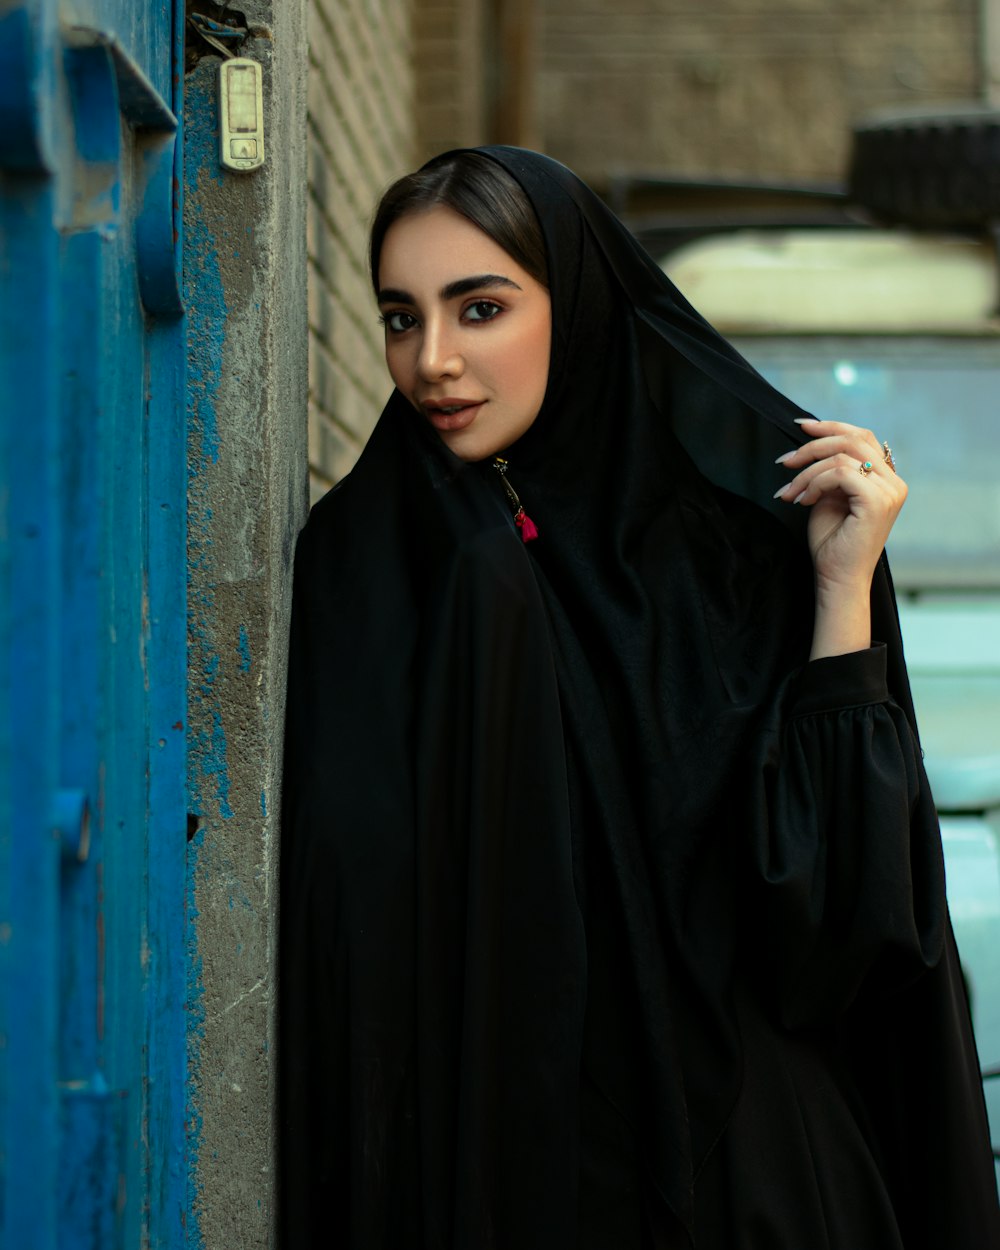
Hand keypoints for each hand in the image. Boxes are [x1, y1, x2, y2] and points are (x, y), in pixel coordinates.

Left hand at [774, 419, 906, 657]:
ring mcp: (889, 491)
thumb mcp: (828, 497)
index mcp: (886, 479)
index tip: (800, 426)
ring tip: (789, 492)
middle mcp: (894, 482)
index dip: (831, 426)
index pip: (862, 437)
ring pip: (842, 457)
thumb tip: (810, 443)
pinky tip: (801, 500)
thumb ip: (830, 471)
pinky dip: (815, 483)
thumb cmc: (832, 543)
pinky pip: (841, 474)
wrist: (837, 578)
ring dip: (807, 471)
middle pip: (853, 440)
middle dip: (813, 445)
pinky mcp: (877, 502)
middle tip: (785, 461)